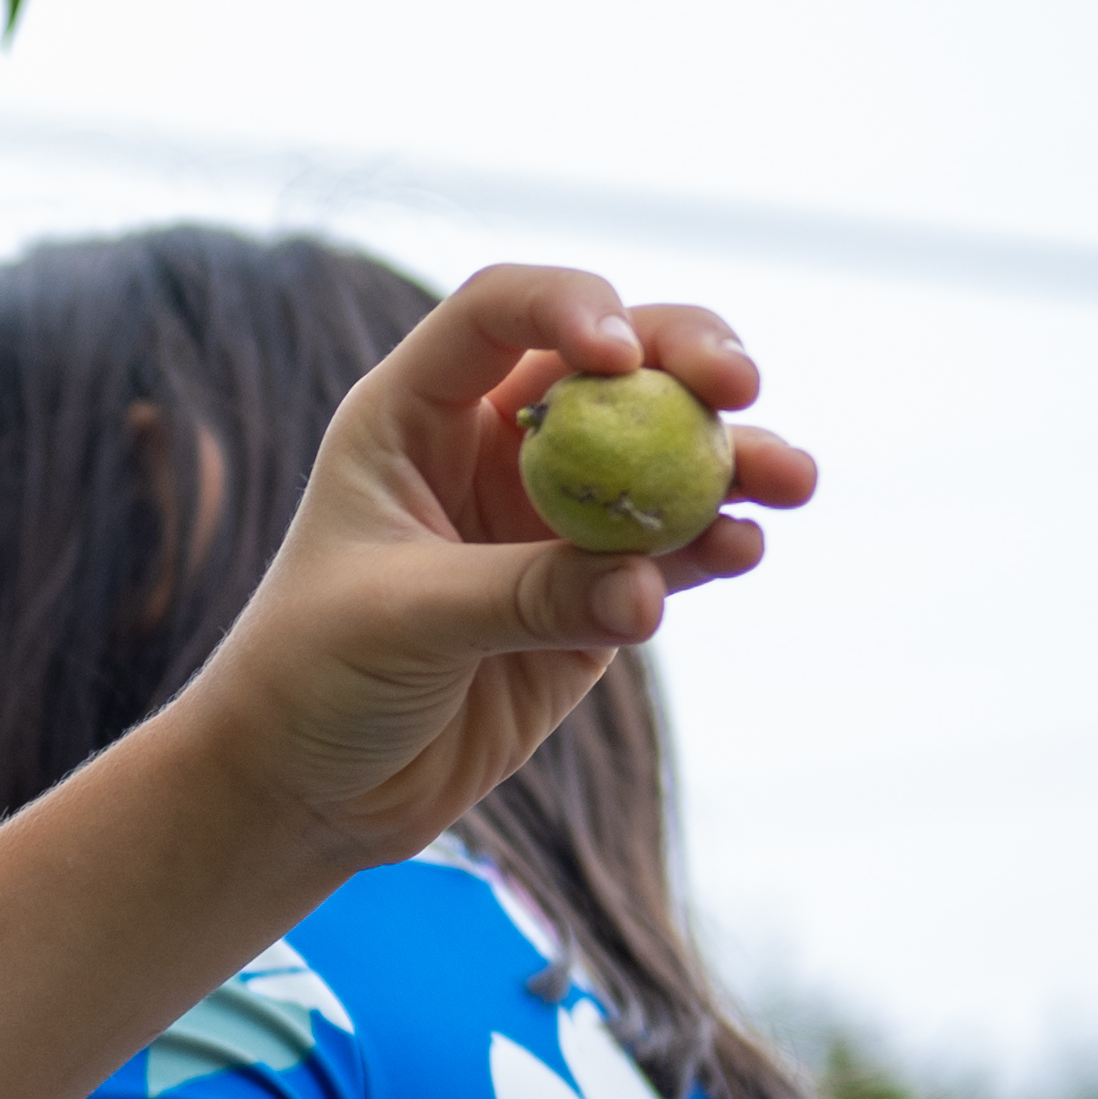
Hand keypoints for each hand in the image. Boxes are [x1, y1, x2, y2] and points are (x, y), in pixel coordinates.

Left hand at [178, 266, 809, 874]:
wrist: (308, 791)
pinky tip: (743, 549)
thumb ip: (524, 593)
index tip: (619, 351)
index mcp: (414, 414)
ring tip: (788, 482)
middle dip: (689, 362)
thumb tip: (645, 587)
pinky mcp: (593, 593)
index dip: (570, 307)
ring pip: (662, 454)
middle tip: (742, 389)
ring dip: (731, 459)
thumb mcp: (405, 621)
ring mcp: (550, 516)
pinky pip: (668, 552)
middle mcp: (491, 445)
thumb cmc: (310, 681)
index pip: (501, 312)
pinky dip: (713, 545)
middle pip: (614, 362)